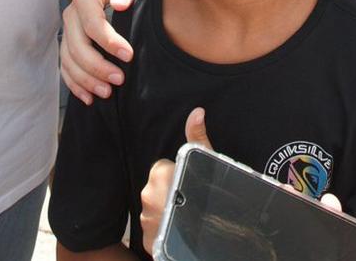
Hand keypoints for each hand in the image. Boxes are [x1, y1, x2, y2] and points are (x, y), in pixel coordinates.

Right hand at [61, 0, 146, 102]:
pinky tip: (89, 98)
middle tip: (119, 80)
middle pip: (77, 46)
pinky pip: (66, 69)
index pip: (92, 23)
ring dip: (86, 80)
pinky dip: (76, 85)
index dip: (109, 42)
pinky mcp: (68, 47)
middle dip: (97, 66)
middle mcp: (71, 15)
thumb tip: (120, 4)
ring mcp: (67, 33)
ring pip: (69, 61)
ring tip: (107, 93)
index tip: (129, 56)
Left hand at [140, 108, 213, 256]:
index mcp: (159, 175)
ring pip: (155, 209)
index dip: (178, 174)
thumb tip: (196, 112)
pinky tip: (179, 231)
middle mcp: (148, 196)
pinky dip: (164, 229)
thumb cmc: (209, 199)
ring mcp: (146, 220)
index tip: (189, 182)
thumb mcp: (207, 162)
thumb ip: (197, 138)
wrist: (209, 244)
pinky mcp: (148, 239)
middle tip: (191, 201)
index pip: (164, 168)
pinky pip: (154, 229)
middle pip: (158, 188)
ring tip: (186, 218)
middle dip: (172, 193)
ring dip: (167, 212)